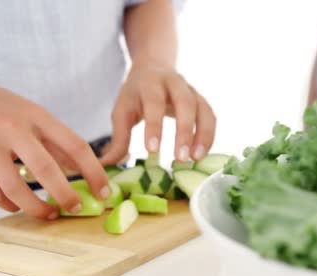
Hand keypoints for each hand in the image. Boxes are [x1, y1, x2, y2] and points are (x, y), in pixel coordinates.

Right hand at [0, 76, 108, 218]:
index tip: (104, 192)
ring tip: (49, 214)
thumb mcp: (34, 116)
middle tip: (76, 209)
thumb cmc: (4, 110)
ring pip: (15, 188)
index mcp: (38, 116)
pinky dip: (9, 205)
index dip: (94, 172)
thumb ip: (58, 143)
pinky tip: (18, 207)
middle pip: (45, 169)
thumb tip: (82, 171)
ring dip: (36, 208)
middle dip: (65, 195)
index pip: (75, 146)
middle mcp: (13, 128)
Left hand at [100, 62, 215, 163]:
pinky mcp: (201, 100)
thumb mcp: (122, 111)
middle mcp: (174, 83)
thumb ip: (118, 139)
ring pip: (202, 109)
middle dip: (184, 131)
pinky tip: (202, 154)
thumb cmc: (135, 95)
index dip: (154, 126)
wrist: (153, 68)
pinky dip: (209, 135)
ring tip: (196, 158)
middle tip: (180, 158)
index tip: (152, 150)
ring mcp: (191, 90)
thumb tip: (107, 166)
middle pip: (185, 103)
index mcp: (149, 83)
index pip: (153, 102)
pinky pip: (210, 116)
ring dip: (203, 134)